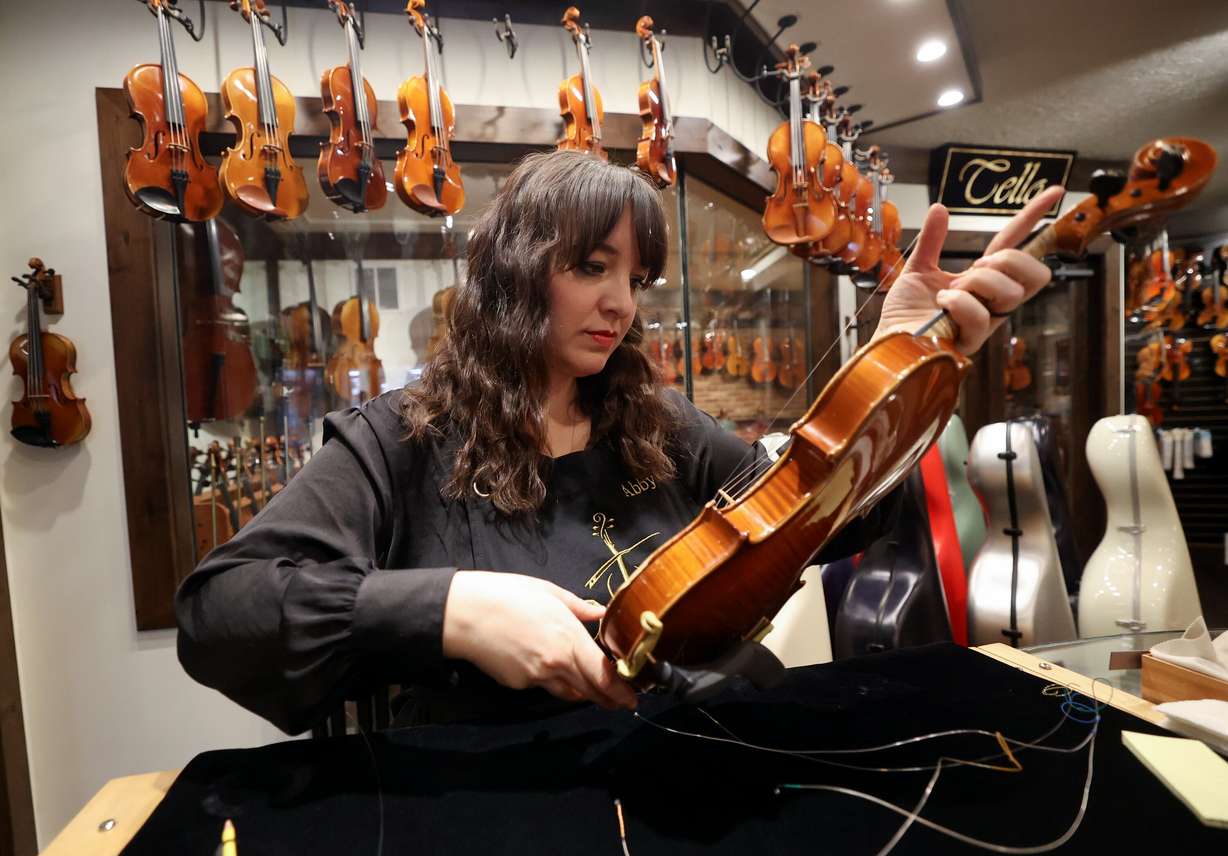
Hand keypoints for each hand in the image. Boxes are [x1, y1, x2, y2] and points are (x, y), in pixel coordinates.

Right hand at [441, 571, 637, 710]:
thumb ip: (578, 607)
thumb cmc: (507, 594)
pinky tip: (547, 667)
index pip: (603, 675)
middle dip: (608, 699)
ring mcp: (535, 678)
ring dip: (581, 692)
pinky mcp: (517, 684)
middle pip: (589, 691)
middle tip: (621, 702)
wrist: (464, 614)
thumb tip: (599, 612)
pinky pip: (542, 686)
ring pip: (567, 693)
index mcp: (568, 639)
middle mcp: (556, 664)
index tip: (632, 698)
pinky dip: (551, 681)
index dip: (620, 690)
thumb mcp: (548, 592)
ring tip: (591, 689)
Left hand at [871, 185, 1065, 354]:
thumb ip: (932, 240)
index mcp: (982, 281)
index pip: (1015, 245)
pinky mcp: (974, 341)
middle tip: (977, 266)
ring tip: (949, 291)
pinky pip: (981, 314)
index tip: (1054, 190)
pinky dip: (957, 302)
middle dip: (1010, 261)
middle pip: (1036, 274)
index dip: (1032, 218)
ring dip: (977, 282)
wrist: (889, 340)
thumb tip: (940, 207)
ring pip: (1011, 292)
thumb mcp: (917, 268)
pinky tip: (941, 305)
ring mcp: (986, 322)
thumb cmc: (905, 313)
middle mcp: (991, 301)